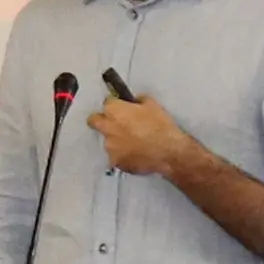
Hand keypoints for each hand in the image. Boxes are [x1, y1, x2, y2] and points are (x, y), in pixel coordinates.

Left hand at [86, 87, 217, 186]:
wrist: (169, 152)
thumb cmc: (161, 125)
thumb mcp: (153, 104)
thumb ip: (138, 101)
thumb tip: (134, 102)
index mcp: (114, 110)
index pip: (107, 102)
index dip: (115, 105)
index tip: (121, 109)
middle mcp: (107, 127)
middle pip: (94, 121)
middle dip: (101, 120)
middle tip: (115, 124)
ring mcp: (110, 146)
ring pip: (107, 140)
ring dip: (115, 140)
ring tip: (132, 144)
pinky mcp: (115, 162)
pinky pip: (116, 156)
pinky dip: (123, 155)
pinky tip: (135, 155)